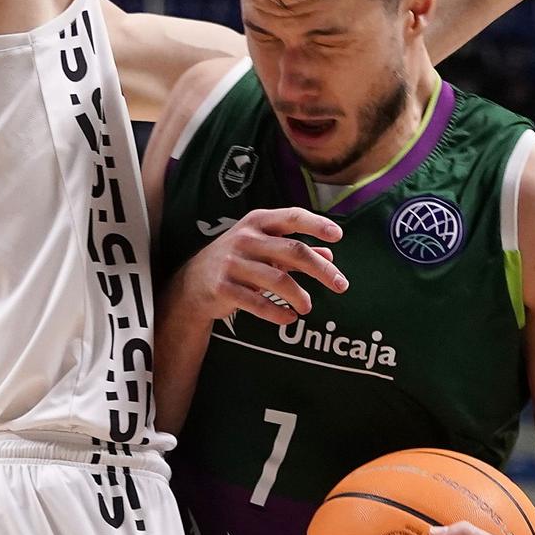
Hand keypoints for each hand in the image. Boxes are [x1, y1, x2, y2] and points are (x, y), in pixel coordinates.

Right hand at [173, 207, 347, 328]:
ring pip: (278, 279)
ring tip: (308, 307)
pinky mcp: (224, 288)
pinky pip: (258, 303)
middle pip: (293, 250)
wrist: (192, 283)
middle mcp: (245, 239)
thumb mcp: (263, 248)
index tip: (339, 235)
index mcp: (257, 222)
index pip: (293, 217)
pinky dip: (278, 313)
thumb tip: (330, 255)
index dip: (317, 224)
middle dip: (321, 269)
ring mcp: (233, 263)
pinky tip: (289, 317)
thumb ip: (295, 251)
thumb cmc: (237, 260)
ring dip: (299, 295)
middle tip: (341, 285)